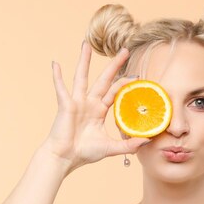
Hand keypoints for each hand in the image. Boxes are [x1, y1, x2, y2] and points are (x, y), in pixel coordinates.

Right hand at [43, 41, 149, 169]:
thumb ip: (129, 145)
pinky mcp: (66, 105)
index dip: (125, 84)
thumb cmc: (84, 153)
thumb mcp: (111, 148)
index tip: (138, 76)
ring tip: (86, 45)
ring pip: (82, 77)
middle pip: (104, 79)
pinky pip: (61, 88)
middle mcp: (89, 103)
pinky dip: (57, 77)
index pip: (115, 92)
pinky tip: (55, 64)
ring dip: (84, 61)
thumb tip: (148, 141)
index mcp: (98, 110)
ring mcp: (77, 102)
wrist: (65, 158)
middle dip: (114, 65)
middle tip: (125, 50)